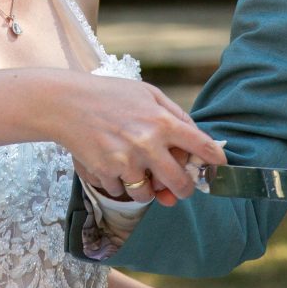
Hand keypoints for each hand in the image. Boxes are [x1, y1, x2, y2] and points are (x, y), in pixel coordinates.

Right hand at [51, 75, 224, 203]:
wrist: (67, 103)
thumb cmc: (109, 95)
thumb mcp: (147, 93)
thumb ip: (174, 113)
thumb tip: (194, 135)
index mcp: (163, 121)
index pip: (201, 146)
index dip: (215, 161)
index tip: (219, 168)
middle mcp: (149, 143)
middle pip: (179, 183)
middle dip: (183, 190)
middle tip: (180, 190)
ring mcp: (127, 160)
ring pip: (149, 194)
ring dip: (147, 190)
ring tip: (137, 173)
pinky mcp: (107, 172)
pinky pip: (122, 191)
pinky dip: (120, 185)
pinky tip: (113, 166)